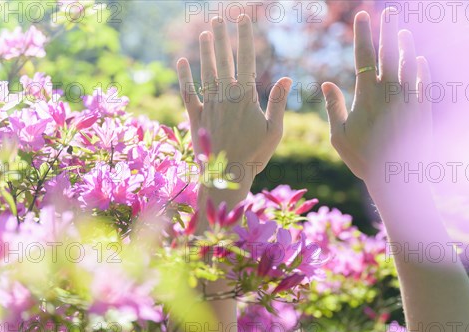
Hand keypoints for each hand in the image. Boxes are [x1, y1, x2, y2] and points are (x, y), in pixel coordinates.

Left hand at [176, 15, 291, 180]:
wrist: (228, 176)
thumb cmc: (255, 155)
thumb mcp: (274, 130)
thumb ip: (278, 102)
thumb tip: (287, 77)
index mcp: (245, 97)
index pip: (245, 59)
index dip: (244, 38)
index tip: (243, 19)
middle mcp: (225, 96)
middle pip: (223, 60)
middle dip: (222, 37)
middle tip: (219, 18)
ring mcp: (209, 105)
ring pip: (206, 72)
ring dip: (206, 51)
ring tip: (205, 33)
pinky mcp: (196, 117)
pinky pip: (188, 92)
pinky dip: (184, 76)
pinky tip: (182, 61)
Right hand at [322, 9, 431, 183]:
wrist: (398, 177)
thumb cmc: (364, 159)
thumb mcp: (340, 136)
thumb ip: (333, 108)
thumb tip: (326, 84)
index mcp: (367, 95)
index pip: (364, 56)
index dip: (362, 33)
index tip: (361, 15)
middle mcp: (390, 91)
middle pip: (389, 52)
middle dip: (387, 28)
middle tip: (389, 11)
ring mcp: (409, 98)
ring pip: (409, 62)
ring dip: (405, 44)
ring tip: (403, 30)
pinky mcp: (423, 108)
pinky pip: (423, 80)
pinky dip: (422, 67)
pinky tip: (420, 59)